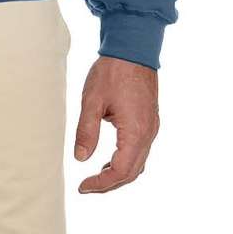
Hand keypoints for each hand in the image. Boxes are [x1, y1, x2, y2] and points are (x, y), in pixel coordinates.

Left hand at [73, 56, 159, 192]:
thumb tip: (80, 159)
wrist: (133, 47)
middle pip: (132, 172)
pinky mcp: (150, 120)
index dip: (101, 183)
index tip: (82, 186)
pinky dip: (126, 160)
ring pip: (138, 163)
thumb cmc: (112, 71)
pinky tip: (110, 157)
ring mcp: (152, 127)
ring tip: (96, 176)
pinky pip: (141, 150)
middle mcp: (148, 134)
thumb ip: (86, 131)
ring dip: (119, 173)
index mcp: (135, 131)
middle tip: (87, 186)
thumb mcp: (92, 100)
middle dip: (110, 183)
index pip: (120, 171)